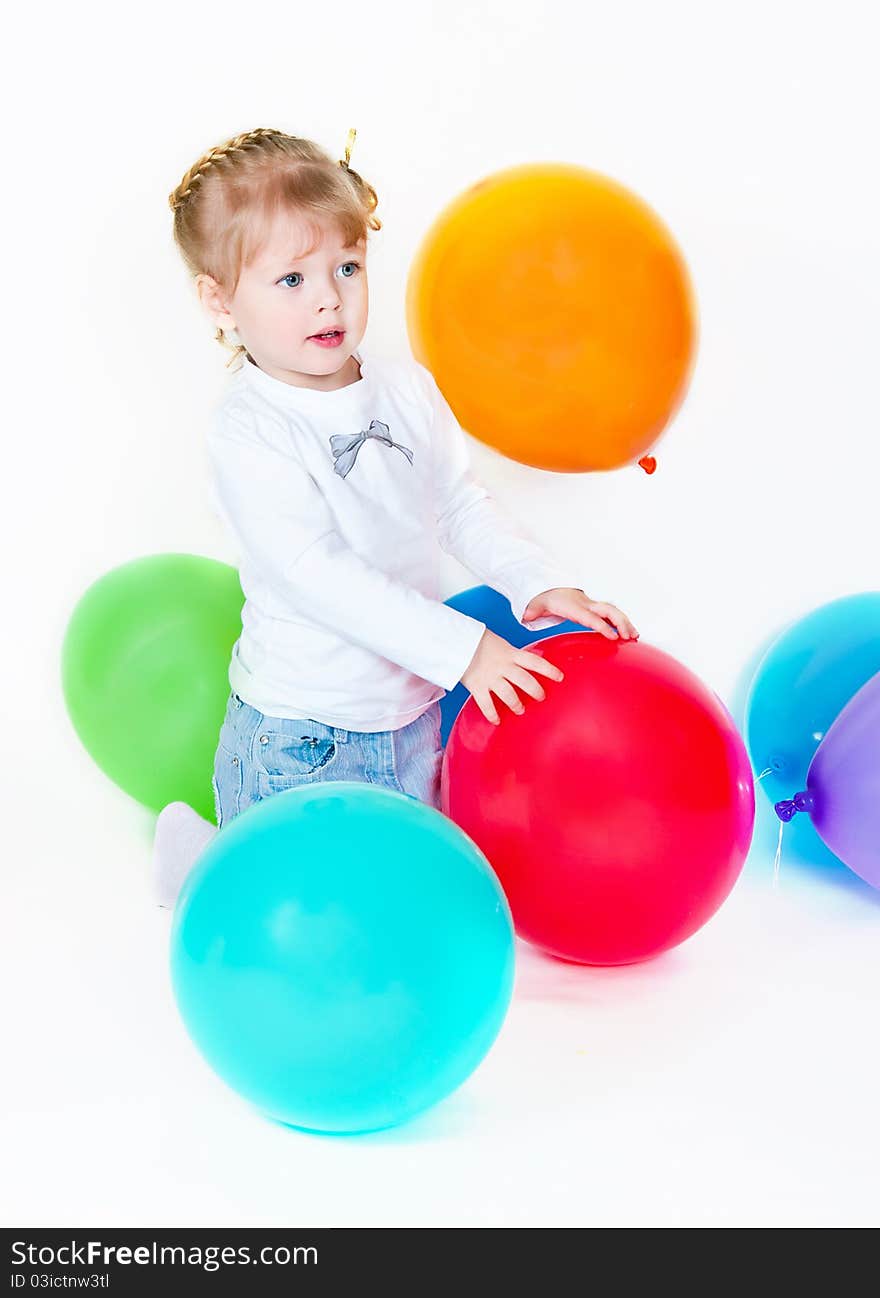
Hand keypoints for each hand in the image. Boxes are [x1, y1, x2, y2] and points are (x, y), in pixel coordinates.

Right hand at [460, 628, 564, 725]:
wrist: (454, 640)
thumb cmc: (476, 640)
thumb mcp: (499, 643)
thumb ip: (511, 654)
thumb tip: (522, 662)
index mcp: (510, 653)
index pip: (535, 662)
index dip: (549, 670)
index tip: (560, 677)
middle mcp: (503, 666)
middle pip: (526, 681)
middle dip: (536, 690)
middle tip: (541, 696)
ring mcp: (491, 677)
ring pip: (509, 695)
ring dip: (517, 704)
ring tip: (520, 709)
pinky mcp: (477, 686)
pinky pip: (487, 704)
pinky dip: (492, 714)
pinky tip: (496, 720)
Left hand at [522, 587, 638, 640]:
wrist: (550, 588)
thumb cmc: (544, 600)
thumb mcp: (535, 606)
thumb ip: (531, 612)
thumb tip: (526, 617)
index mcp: (573, 607)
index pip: (590, 617)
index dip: (602, 626)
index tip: (613, 637)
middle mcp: (586, 604)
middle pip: (608, 610)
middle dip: (621, 622)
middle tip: (629, 636)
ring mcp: (592, 606)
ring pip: (613, 611)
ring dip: (626, 622)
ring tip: (635, 636)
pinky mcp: (595, 609)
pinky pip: (612, 614)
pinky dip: (622, 623)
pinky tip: (630, 634)